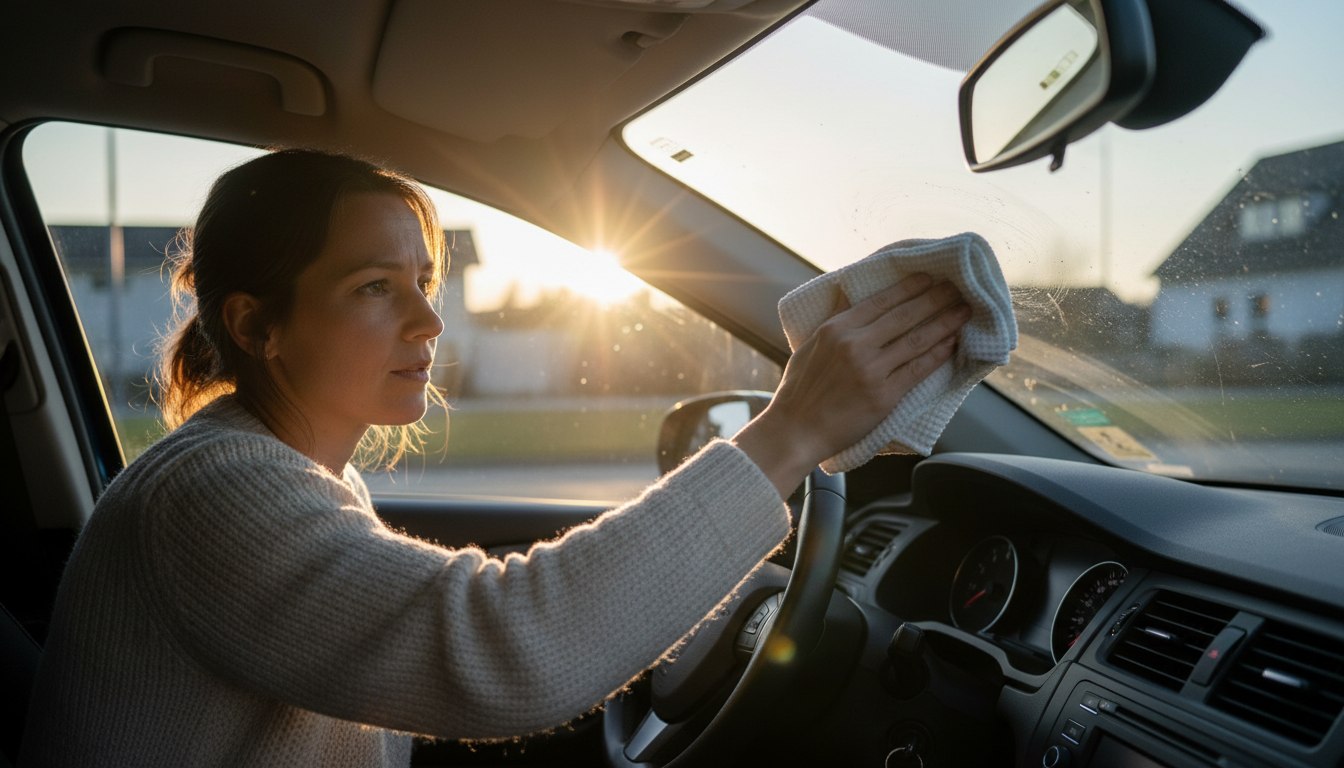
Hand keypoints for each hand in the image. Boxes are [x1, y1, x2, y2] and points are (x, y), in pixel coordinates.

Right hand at [733, 273, 970, 497]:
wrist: (796, 431)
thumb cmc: (800, 390)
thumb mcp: (810, 346)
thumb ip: (836, 325)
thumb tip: (855, 303)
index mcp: (835, 329)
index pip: (881, 300)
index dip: (909, 288)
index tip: (928, 278)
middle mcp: (854, 345)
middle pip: (904, 315)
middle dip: (935, 299)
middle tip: (956, 288)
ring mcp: (871, 370)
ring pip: (917, 340)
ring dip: (945, 323)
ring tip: (963, 311)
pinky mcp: (884, 396)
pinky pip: (918, 369)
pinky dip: (937, 354)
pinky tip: (952, 343)